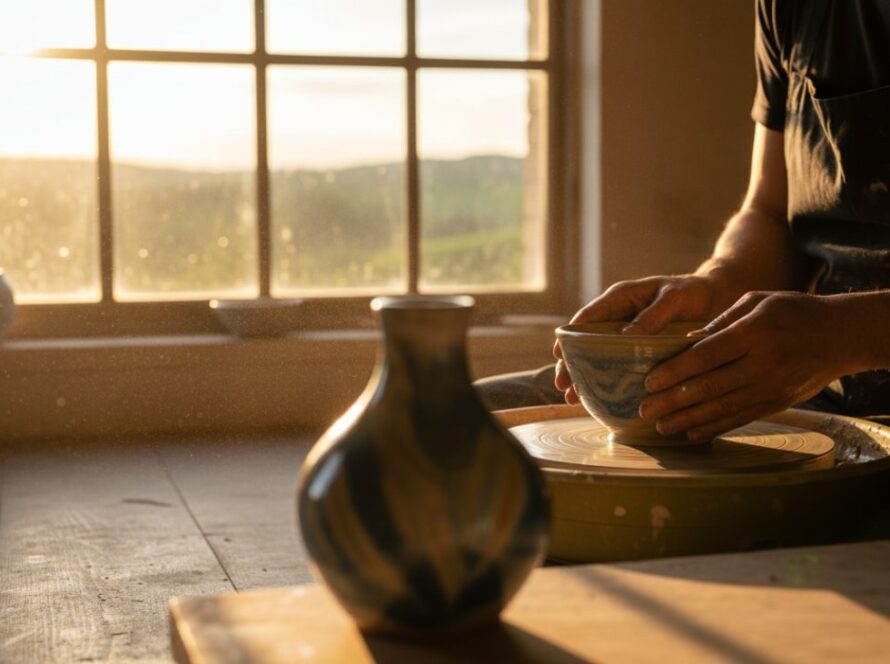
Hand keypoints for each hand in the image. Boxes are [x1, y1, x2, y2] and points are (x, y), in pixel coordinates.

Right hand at [554, 274, 730, 404]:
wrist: (716, 298)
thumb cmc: (694, 292)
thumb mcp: (675, 299)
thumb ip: (652, 316)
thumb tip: (627, 336)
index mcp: (619, 299)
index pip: (586, 318)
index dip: (569, 337)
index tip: (559, 355)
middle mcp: (617, 318)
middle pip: (584, 342)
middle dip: (571, 364)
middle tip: (564, 387)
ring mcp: (626, 336)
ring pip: (596, 358)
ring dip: (584, 377)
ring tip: (574, 400)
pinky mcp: (637, 351)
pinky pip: (616, 367)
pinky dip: (606, 382)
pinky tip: (600, 401)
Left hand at [638, 291, 852, 439]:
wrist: (843, 335)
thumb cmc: (794, 311)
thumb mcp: (758, 301)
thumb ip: (721, 321)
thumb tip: (688, 342)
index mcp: (754, 333)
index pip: (706, 356)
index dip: (675, 371)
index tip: (649, 382)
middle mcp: (762, 364)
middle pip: (709, 387)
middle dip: (672, 402)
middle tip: (644, 411)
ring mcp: (771, 387)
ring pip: (722, 408)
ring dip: (687, 420)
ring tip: (660, 427)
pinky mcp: (778, 402)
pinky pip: (740, 418)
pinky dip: (714, 427)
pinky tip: (691, 433)